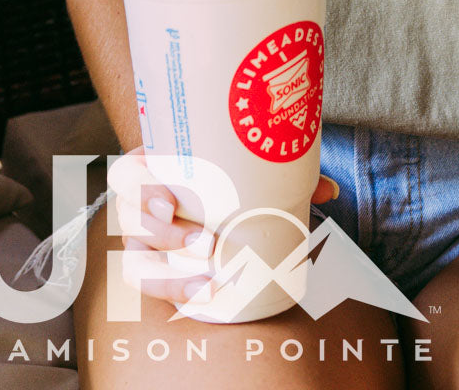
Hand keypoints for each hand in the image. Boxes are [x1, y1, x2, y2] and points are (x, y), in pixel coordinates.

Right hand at [108, 145, 338, 306]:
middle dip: (163, 236)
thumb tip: (329, 191)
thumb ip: (283, 173)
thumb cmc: (227, 167)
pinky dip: (171, 290)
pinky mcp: (153, 263)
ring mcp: (144, 235)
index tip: (170, 203)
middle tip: (204, 244)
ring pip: (135, 258)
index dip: (141, 189)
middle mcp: (143, 200)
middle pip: (129, 219)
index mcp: (158, 163)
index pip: (129, 173)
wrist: (210, 182)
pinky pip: (148, 282)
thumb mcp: (248, 163)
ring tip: (204, 282)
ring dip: (167, 274)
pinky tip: (200, 296)